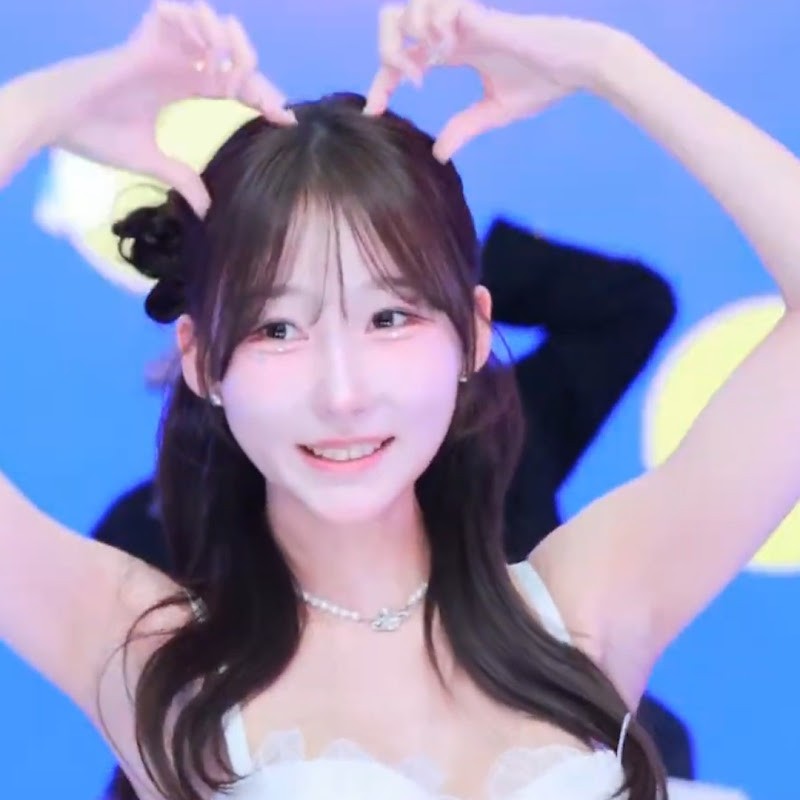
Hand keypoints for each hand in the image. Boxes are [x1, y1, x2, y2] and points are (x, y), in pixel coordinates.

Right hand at [44, 1, 294, 215]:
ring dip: (233, 49)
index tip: (284, 120)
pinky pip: (178, 10)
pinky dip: (199, 26)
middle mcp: (181, 63)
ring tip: (228, 83)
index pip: (236, 84)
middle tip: (262, 106)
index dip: (264, 98)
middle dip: (258, 78)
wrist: (60, 121)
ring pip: (215, 23)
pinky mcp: (146, 36)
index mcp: (186, 86)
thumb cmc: (99, 136)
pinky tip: (207, 61)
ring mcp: (166, 47)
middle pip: (236, 55)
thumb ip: (183, 179)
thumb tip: (208, 211)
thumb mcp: (154, 162)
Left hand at [364, 0, 621, 161]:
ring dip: (407, 41)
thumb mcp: (493, 112)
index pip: (403, 57)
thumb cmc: (542, 83)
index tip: (374, 110)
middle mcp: (452, 31)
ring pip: (409, 8)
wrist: (577, 66)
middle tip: (404, 83)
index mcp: (454, 50)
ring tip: (426, 70)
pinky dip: (434, 27)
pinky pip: (440, 3)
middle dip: (385, 52)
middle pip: (393, 21)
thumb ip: (463, 128)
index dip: (381, 82)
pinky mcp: (480, 13)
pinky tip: (447, 54)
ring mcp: (463, 19)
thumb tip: (438, 154)